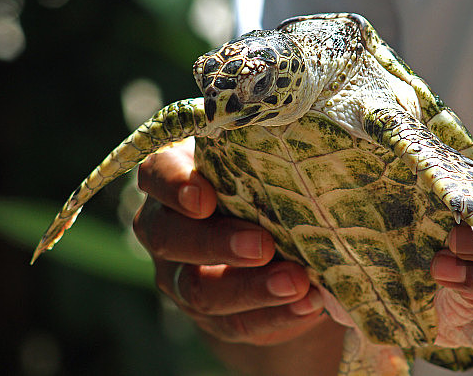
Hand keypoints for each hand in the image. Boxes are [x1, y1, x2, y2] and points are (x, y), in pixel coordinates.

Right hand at [132, 138, 328, 346]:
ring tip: (297, 283)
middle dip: (216, 243)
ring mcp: (182, 277)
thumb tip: (316, 149)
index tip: (205, 197)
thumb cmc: (263, 179)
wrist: (271, 245)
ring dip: (251, 289)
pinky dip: (275, 316)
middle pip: (170, 238)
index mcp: (173, 177)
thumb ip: (267, 153)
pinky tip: (308, 305)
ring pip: (200, 290)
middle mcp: (165, 227)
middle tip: (262, 245)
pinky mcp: (212, 316)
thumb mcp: (260, 160)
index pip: (156, 173)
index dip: (173, 185)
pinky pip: (236, 323)